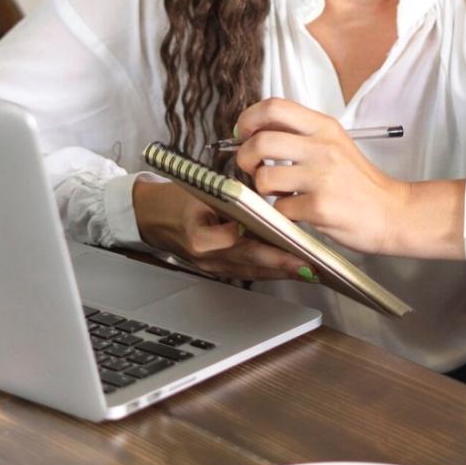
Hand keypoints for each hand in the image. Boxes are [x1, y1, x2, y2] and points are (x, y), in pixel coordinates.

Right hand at [131, 177, 310, 280]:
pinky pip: (248, 272)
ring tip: (309, 268)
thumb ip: (225, 200)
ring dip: (282, 271)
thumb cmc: (178, 199)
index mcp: (200, 237)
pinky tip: (289, 268)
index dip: (267, 248)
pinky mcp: (218, 269)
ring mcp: (213, 268)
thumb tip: (254, 210)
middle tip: (312, 266)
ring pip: (254, 271)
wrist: (153, 216)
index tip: (290, 247)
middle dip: (284, 265)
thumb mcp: (199, 191)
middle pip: (252, 263)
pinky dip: (269, 270)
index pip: (239, 244)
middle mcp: (207, 258)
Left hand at [233, 98, 412, 255]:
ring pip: (264, 178)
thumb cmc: (359, 181)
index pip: (273, 107)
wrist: (393, 212)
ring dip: (263, 189)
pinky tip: (297, 211)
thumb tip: (255, 130)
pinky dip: (282, 213)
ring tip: (279, 192)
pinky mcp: (320, 207)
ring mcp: (321, 177)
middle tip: (251, 168)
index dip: (248, 119)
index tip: (243, 133)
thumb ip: (300, 134)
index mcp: (324, 127)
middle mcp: (322, 147)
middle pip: (260, 141)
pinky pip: (280, 208)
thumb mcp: (334, 144)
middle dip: (244, 158)